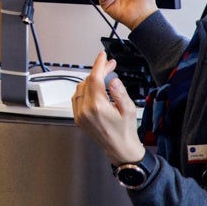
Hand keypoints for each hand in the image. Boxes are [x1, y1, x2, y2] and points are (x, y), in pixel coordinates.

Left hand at [70, 51, 145, 166]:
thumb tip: (113, 80)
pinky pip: (77, 97)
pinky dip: (85, 89)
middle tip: (110, 66)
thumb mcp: (129, 110)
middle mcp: (85, 110)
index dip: (99, 64)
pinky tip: (95, 88)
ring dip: (91, 79)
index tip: (103, 56)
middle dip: (98, 71)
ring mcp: (80, 115)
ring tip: (104, 76)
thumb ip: (120, 92)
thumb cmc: (126, 132)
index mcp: (97, 107)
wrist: (120, 149)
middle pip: (88, 81)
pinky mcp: (78, 118)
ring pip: (81, 88)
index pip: (95, 78)